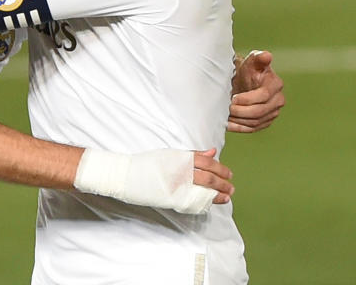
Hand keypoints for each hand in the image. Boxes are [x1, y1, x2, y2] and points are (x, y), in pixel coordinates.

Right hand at [74, 147, 232, 213]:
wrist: (125, 175)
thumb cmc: (146, 163)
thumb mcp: (170, 154)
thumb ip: (192, 154)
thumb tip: (213, 152)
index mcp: (180, 158)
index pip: (208, 163)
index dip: (221, 169)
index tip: (229, 174)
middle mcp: (181, 171)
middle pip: (209, 178)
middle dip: (223, 184)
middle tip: (230, 188)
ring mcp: (177, 186)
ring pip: (204, 191)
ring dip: (217, 195)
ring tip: (225, 197)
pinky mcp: (172, 199)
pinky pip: (193, 203)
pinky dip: (205, 203)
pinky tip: (210, 204)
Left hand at [228, 50, 284, 132]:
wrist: (244, 82)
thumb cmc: (248, 70)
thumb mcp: (251, 62)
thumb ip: (258, 58)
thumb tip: (266, 55)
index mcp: (276, 85)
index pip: (264, 96)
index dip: (247, 99)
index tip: (232, 98)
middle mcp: (278, 100)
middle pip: (259, 111)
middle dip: (241, 111)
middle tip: (227, 108)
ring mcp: (272, 113)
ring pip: (255, 122)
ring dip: (238, 120)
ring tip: (224, 115)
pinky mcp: (265, 122)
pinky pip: (252, 128)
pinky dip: (238, 127)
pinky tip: (227, 124)